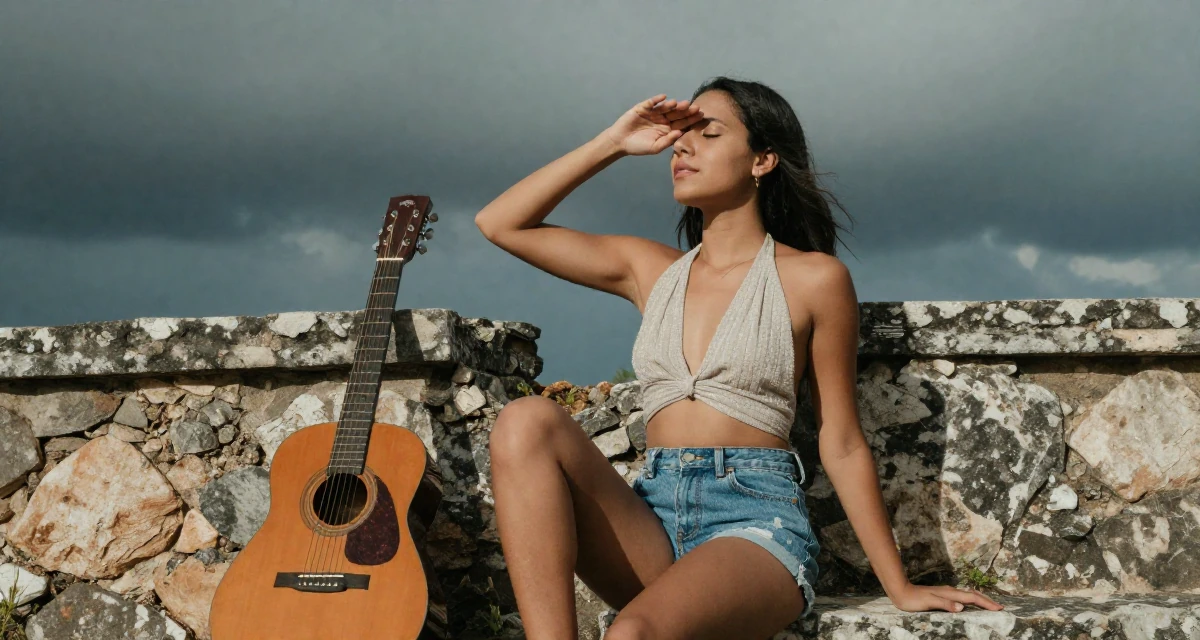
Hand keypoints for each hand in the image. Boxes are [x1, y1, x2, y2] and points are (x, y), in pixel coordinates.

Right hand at [601, 94, 705, 156]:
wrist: (620, 142)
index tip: (700, 116)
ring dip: (673, 105)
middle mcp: (662, 119)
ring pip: (665, 107)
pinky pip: (651, 102)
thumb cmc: (638, 147)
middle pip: (676, 114)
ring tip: (681, 104)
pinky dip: (656, 100)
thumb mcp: (655, 147)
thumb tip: (680, 133)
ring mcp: (653, 113)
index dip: (691, 119)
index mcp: (667, 129)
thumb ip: (668, 140)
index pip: (681, 123)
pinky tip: (663, 98)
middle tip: (695, 107)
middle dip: (685, 111)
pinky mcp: (643, 108)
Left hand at [889, 582, 1004, 613]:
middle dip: (987, 600)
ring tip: (990, 605)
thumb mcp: (929, 602)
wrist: (901, 591)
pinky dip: (971, 600)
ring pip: (968, 595)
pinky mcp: (943, 595)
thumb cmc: (914, 599)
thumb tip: (962, 607)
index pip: (972, 597)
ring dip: (980, 599)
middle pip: (973, 595)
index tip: (999, 608)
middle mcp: (951, 591)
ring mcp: (947, 592)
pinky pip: (962, 597)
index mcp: (950, 593)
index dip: (986, 603)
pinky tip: (970, 604)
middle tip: (1000, 607)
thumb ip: (945, 604)